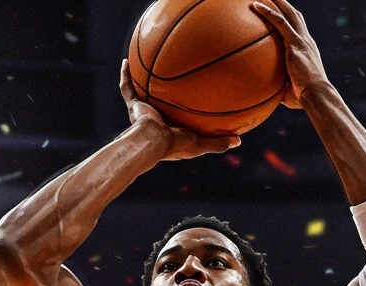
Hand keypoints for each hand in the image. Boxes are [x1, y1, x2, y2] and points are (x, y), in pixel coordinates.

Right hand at [119, 60, 240, 160]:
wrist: (152, 142)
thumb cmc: (176, 145)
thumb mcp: (201, 143)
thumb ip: (218, 142)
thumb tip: (239, 140)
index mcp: (169, 130)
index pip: (176, 119)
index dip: (180, 112)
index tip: (188, 103)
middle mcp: (155, 119)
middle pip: (158, 102)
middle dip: (160, 93)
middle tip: (167, 79)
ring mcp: (143, 112)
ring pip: (141, 92)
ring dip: (141, 80)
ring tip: (143, 64)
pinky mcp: (134, 106)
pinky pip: (128, 87)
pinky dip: (125, 75)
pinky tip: (126, 61)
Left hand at [250, 0, 328, 108]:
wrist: (316, 94)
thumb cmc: (305, 98)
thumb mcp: (290, 92)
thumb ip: (280, 89)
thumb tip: (267, 97)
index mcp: (307, 50)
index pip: (298, 29)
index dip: (290, 19)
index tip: (281, 12)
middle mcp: (306, 41)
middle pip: (294, 16)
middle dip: (283, 4)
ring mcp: (301, 40)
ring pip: (287, 13)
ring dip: (276, 1)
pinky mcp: (295, 43)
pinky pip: (279, 22)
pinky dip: (268, 12)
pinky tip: (255, 5)